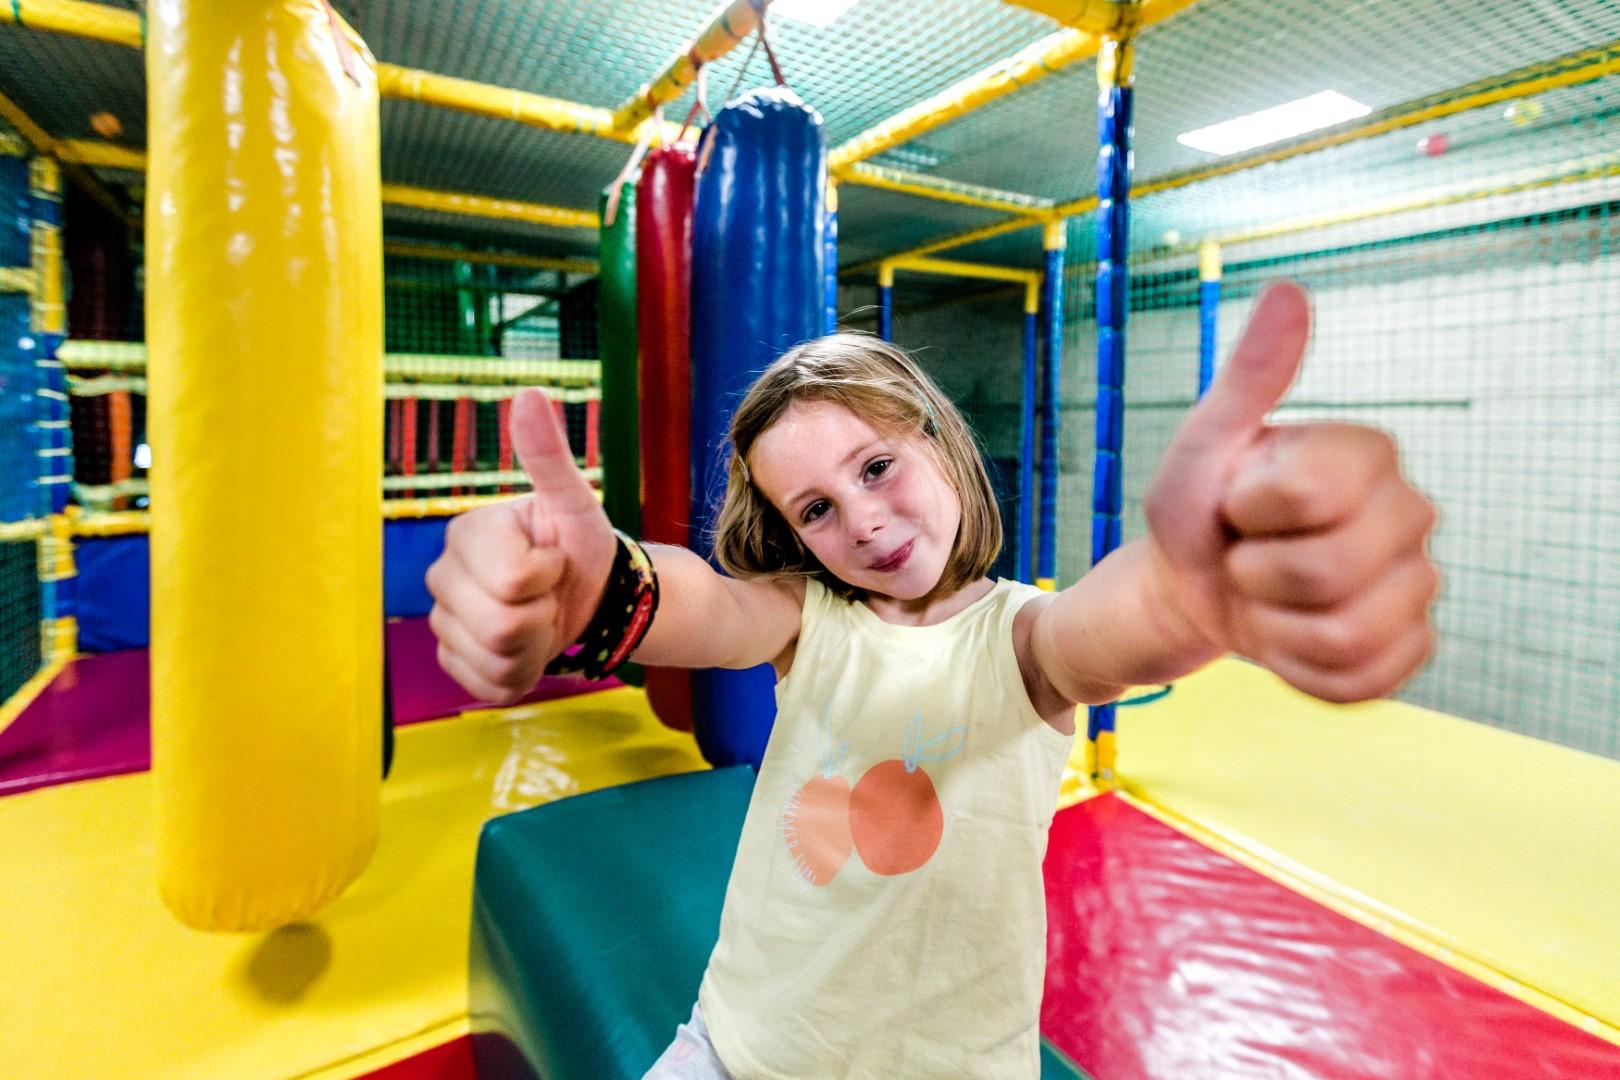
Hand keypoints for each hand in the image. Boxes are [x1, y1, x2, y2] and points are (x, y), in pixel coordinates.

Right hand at [425, 389, 616, 702]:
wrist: (587, 597)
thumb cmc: (579, 546)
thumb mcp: (575, 502)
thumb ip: (550, 455)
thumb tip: (529, 393)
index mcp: (466, 532)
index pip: (511, 579)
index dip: (548, 575)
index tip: (553, 559)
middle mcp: (442, 576)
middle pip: (500, 624)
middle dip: (544, 615)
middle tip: (550, 594)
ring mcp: (443, 622)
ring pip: (495, 657)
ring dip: (536, 646)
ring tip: (542, 620)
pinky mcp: (453, 661)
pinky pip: (488, 684)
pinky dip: (520, 674)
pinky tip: (528, 648)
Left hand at [1143, 282, 1438, 702]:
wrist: (1191, 587)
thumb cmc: (1202, 508)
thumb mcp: (1207, 443)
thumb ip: (1249, 376)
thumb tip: (1287, 292)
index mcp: (1371, 454)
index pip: (1310, 497)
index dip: (1249, 508)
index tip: (1239, 499)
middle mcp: (1412, 515)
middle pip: (1329, 574)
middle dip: (1256, 574)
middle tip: (1247, 555)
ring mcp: (1417, 588)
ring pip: (1342, 635)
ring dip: (1273, 626)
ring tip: (1264, 595)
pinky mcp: (1406, 651)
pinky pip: (1355, 680)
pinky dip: (1296, 669)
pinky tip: (1284, 636)